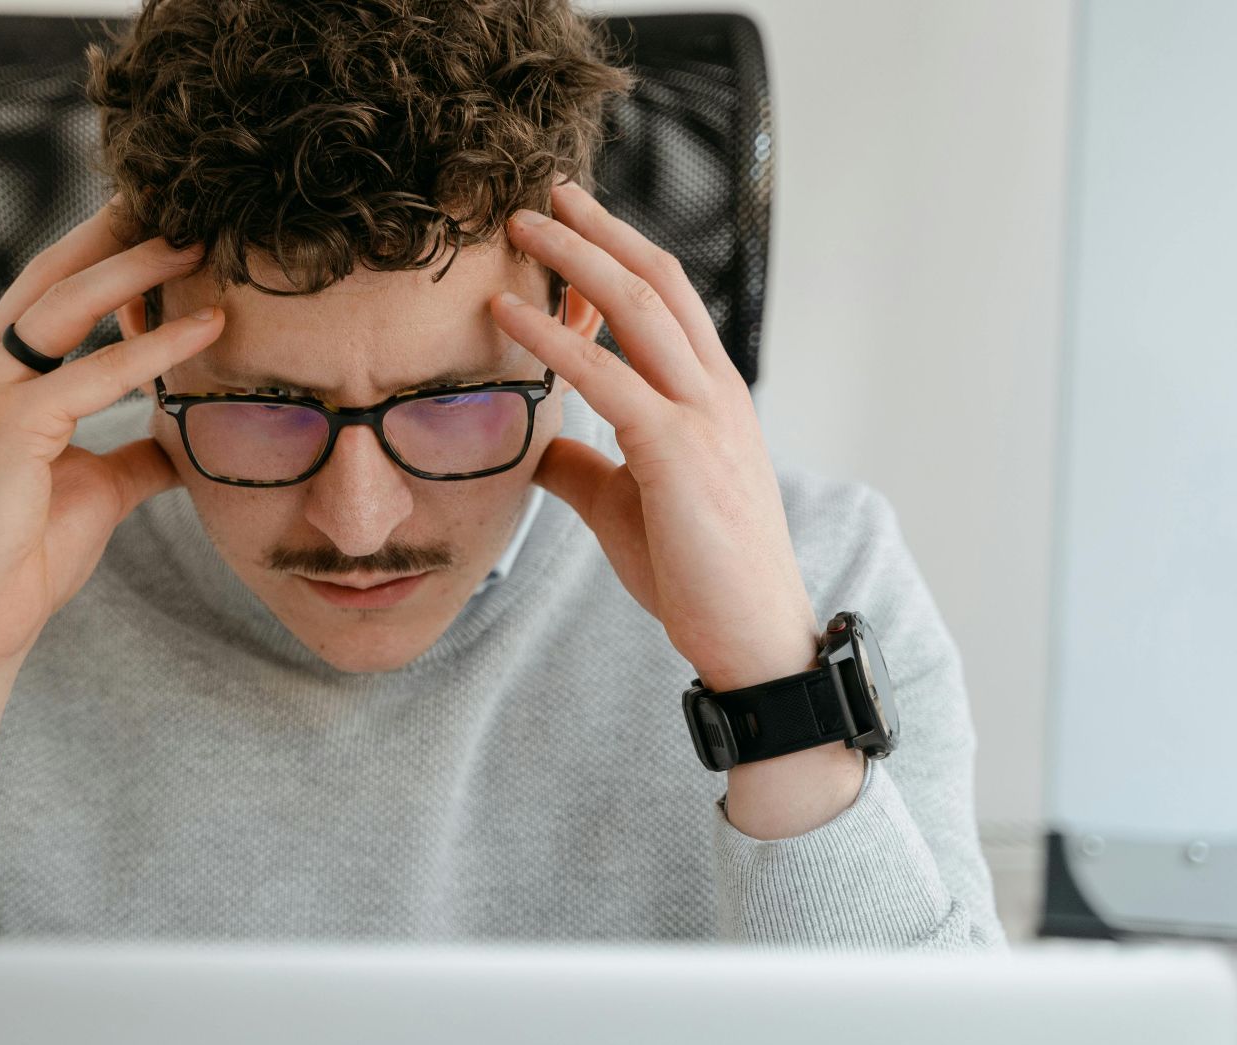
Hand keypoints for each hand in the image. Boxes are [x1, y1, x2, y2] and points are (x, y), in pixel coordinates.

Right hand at [0, 200, 224, 666]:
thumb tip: (184, 438)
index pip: (44, 292)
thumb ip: (132, 452)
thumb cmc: (22, 561)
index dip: (99, 252)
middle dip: (115, 234)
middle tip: (179, 202)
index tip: (156, 222)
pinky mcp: (9, 430)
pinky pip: (94, 372)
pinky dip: (153, 347)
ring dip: (138, 270)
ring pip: (68, 307)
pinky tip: (206, 327)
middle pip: (51, 277)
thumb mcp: (93, 489)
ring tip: (199, 243)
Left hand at [492, 180, 819, 694]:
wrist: (751, 635)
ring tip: (522, 226)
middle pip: (654, 280)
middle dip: (597, 230)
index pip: (666, 299)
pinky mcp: (677, 452)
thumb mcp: (627, 505)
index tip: (570, 219)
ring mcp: (702, 416)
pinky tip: (509, 315)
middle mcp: (713, 390)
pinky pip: (607, 377)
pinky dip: (554, 339)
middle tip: (544, 191)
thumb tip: (536, 449)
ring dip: (575, 258)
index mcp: (710, 396)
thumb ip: (585, 467)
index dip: (618, 252)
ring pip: (637, 308)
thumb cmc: (696, 573)